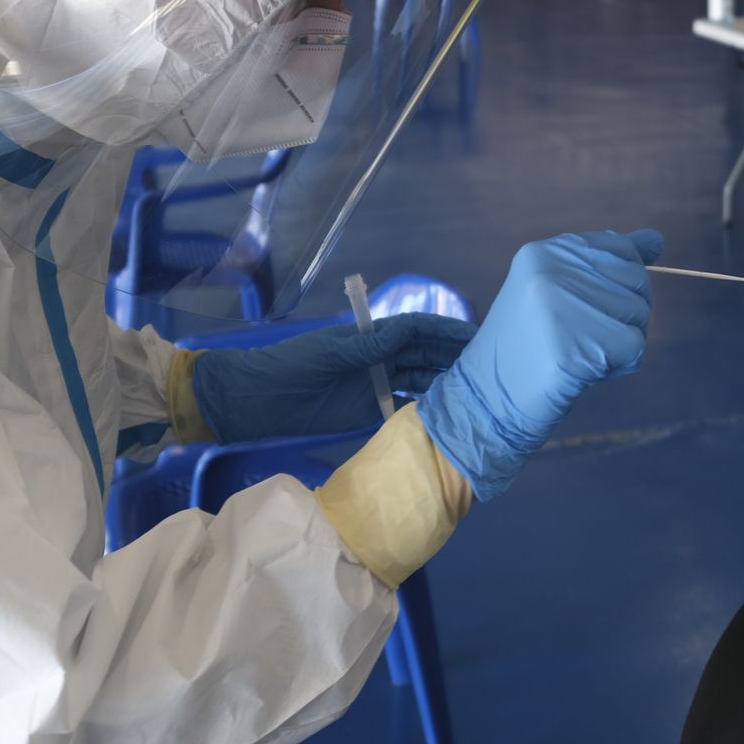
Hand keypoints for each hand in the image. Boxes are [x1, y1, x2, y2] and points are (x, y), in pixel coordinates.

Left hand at [193, 312, 476, 441]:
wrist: (253, 402)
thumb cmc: (286, 368)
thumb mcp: (326, 353)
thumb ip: (366, 346)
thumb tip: (405, 332)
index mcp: (369, 337)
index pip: (417, 330)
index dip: (446, 332)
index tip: (476, 338)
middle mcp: (379, 358)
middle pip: (425, 354)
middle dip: (455, 357)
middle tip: (489, 370)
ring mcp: (375, 384)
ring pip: (421, 379)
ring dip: (447, 382)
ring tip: (477, 392)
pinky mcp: (369, 410)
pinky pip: (406, 405)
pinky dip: (427, 406)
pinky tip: (450, 413)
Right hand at [419, 229, 663, 500]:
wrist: (488, 397)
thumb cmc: (530, 343)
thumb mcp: (561, 289)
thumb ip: (608, 261)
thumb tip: (657, 239)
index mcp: (546, 251)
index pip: (622, 249)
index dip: (617, 286)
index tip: (581, 309)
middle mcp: (553, 269)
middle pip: (637, 283)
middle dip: (622, 315)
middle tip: (577, 335)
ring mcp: (562, 306)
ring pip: (640, 315)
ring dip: (620, 343)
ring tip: (576, 352)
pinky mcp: (575, 345)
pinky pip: (634, 348)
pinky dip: (618, 366)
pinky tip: (582, 371)